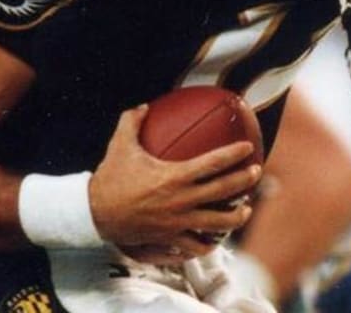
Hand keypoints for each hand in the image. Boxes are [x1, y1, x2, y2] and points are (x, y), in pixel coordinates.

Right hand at [89, 106, 260, 260]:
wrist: (93, 214)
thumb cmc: (109, 179)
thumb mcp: (120, 146)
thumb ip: (132, 122)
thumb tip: (143, 105)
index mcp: (175, 176)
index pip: (214, 163)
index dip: (234, 154)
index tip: (248, 147)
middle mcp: (182, 201)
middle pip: (224, 191)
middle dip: (245, 181)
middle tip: (256, 173)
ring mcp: (179, 223)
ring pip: (218, 224)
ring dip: (237, 216)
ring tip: (246, 209)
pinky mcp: (171, 240)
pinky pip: (196, 245)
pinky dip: (209, 243)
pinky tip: (215, 239)